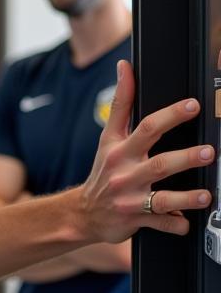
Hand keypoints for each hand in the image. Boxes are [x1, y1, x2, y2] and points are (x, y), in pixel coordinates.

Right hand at [79, 60, 213, 241]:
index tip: (193, 106)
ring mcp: (130, 200)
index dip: (171, 115)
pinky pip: (159, 225)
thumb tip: (124, 67)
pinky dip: (174, 224)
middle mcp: (125, 174)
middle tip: (209, 152)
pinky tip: (186, 222)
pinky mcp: (134, 221)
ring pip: (162, 199)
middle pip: (158, 164)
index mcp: (120, 150)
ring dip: (186, 197)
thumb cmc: (104, 171)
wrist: (83, 213)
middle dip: (186, 159)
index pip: (146, 128)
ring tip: (206, 193)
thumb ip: (121, 102)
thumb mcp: (108, 137)